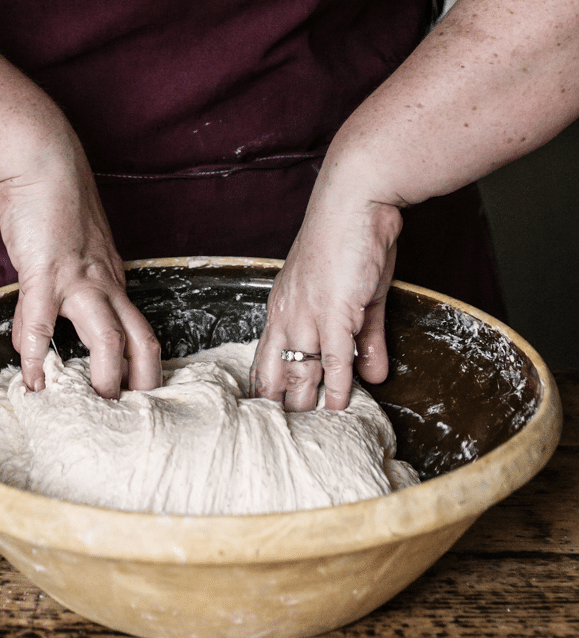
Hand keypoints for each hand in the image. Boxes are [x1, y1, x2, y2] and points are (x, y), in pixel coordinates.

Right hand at [0, 139, 161, 397]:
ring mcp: (79, 280)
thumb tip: (65, 319)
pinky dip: (35, 353)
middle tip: (137, 416)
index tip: (142, 396)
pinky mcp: (46, 271)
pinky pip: (40, 320)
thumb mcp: (81, 253)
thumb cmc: (61, 208)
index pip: (142, 331)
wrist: (44, 163)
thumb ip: (80, 285)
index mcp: (115, 283)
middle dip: (143, 381)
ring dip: (105, 374)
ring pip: (107, 336)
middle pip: (141, 340)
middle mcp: (107, 285)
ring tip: (96, 406)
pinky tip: (32, 379)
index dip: (147, 367)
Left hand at [250, 176, 401, 411]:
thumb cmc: (349, 242)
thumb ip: (363, 338)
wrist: (355, 203)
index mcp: (282, 308)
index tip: (268, 412)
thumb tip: (372, 375)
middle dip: (279, 405)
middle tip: (281, 433)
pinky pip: (332, 360)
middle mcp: (287, 316)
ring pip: (299, 371)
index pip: (265, 357)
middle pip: (275, 371)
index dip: (266, 386)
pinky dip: (336, 386)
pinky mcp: (334, 313)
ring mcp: (308, 316)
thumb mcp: (353, 296)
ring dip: (305, 404)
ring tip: (309, 433)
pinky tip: (338, 407)